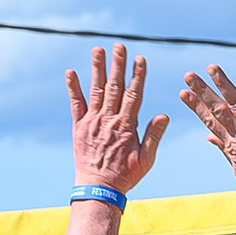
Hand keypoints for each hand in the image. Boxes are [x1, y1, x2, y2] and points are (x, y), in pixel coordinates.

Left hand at [65, 43, 168, 195]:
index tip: (140, 58)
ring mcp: (92, 122)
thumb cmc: (125, 176)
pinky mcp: (79, 127)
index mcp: (126, 125)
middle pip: (114, 86)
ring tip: (98, 49)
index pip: (134, 94)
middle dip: (117, 65)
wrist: (98, 189)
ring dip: (97, 69)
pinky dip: (73, 88)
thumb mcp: (146, 159)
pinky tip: (71, 72)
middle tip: (119, 45)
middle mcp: (108, 119)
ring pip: (95, 90)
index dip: (137, 75)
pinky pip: (75, 104)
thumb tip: (164, 115)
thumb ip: (154, 136)